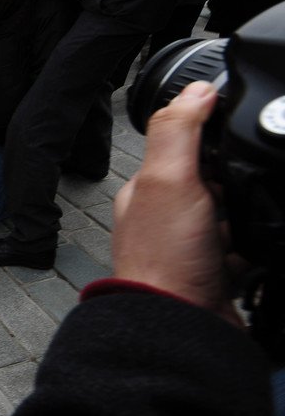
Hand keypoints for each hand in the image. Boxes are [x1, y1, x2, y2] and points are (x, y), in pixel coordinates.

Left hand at [112, 81, 239, 323]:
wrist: (180, 327)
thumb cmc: (165, 259)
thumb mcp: (168, 180)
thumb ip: (179, 132)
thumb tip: (198, 88)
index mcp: (148, 192)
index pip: (183, 148)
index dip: (213, 136)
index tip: (241, 127)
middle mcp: (167, 220)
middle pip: (215, 182)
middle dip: (240, 177)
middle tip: (256, 178)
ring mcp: (193, 250)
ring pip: (236, 216)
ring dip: (253, 212)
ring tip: (258, 215)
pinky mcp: (219, 277)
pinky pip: (250, 251)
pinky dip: (262, 246)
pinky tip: (268, 244)